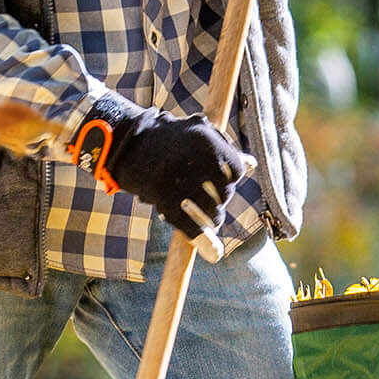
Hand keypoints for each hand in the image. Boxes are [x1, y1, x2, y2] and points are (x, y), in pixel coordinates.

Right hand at [74, 100, 253, 237]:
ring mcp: (178, 178)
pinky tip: (204, 243)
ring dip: (213, 221)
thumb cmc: (168, 139)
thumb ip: (224, 150)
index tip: (222, 184)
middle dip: (221, 202)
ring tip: (207, 220)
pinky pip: (190, 226)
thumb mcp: (197, 135)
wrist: (126, 141)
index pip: (236, 171)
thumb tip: (253, 165)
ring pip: (211, 213)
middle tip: (212, 204)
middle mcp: (194, 157)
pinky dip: (199, 237)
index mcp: (206, 139)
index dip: (232, 181)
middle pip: (225, 193)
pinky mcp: (162, 196)